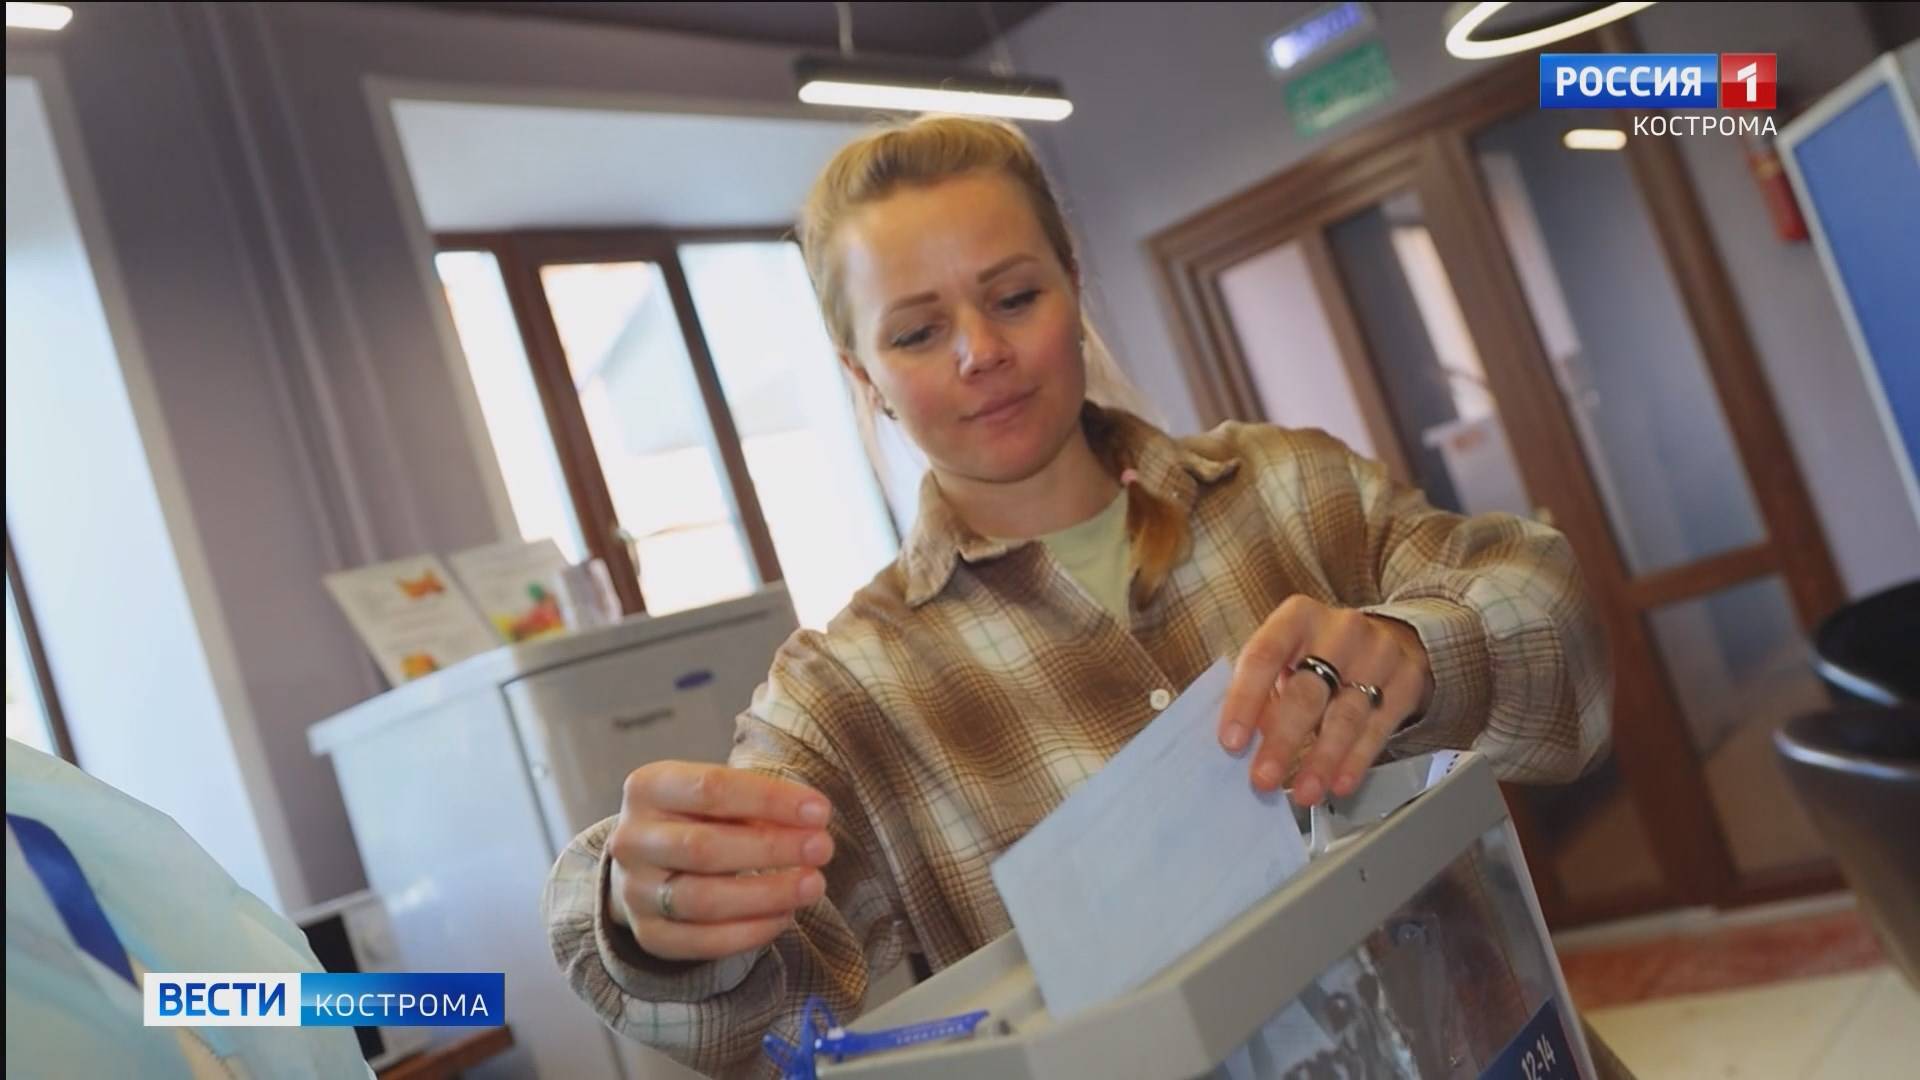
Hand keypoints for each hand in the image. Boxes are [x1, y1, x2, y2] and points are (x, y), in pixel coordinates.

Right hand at [608, 761, 834, 962]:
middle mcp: (631, 840)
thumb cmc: (699, 819)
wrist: (649, 864)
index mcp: (647, 788)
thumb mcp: (719, 797)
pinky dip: (750, 932)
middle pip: (703, 848)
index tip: (820, 811)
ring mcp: (634, 891)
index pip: (711, 789)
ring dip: (767, 894)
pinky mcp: (649, 935)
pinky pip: (702, 942)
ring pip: (702, 900)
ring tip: (813, 885)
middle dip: (772, 849)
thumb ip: (756, 804)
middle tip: (823, 848)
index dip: (769, 800)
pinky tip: (785, 916)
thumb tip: (811, 821)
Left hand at [1218, 596, 1433, 805]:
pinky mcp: (1406, 682)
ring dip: (1321, 760)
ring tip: (1304, 791)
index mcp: (1297, 616)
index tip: (1231, 742)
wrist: (1388, 638)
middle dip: (1283, 740)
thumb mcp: (1286, 656)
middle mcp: (1341, 630)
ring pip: (1346, 715)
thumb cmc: (1318, 653)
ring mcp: (1378, 654)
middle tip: (1263, 777)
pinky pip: (1377, 729)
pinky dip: (1355, 761)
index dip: (1244, 700)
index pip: (1264, 656)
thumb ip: (1263, 692)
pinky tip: (1339, 782)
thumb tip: (1242, 743)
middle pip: (1307, 691)